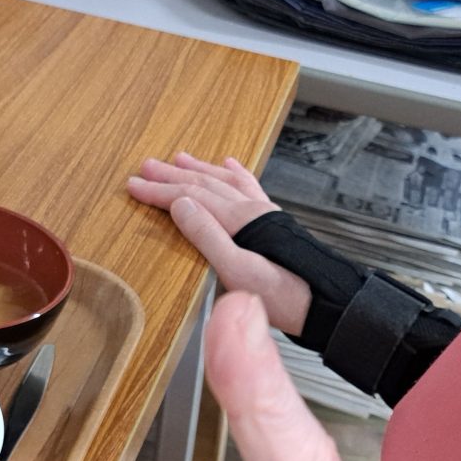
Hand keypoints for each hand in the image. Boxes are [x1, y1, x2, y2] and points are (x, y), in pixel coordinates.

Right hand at [127, 153, 311, 336]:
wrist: (326, 302)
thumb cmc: (284, 296)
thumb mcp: (236, 271)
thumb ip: (206, 236)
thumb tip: (180, 205)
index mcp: (239, 220)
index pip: (188, 197)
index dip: (158, 192)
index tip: (134, 186)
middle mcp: (252, 209)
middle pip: (204, 184)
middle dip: (172, 175)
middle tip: (146, 166)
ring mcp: (264, 213)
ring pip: (225, 182)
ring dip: (200, 170)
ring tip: (180, 159)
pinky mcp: (274, 222)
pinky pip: (251, 188)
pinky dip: (236, 174)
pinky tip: (230, 166)